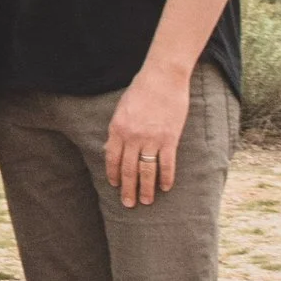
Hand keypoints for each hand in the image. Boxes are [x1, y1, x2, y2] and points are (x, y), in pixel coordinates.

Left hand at [104, 62, 192, 207]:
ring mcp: (151, 139)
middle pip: (128, 169)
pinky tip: (165, 188)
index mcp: (117, 128)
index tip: (115, 185)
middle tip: (129, 203)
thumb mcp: (122, 108)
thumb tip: (111, 148)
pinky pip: (167, 164)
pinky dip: (166, 178)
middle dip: (128, 189)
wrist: (163, 77)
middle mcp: (132, 137)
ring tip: (145, 201)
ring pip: (147, 171)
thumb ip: (117, 129)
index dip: (114, 174)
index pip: (112, 158)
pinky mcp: (169, 139)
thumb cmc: (141, 89)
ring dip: (145, 188)